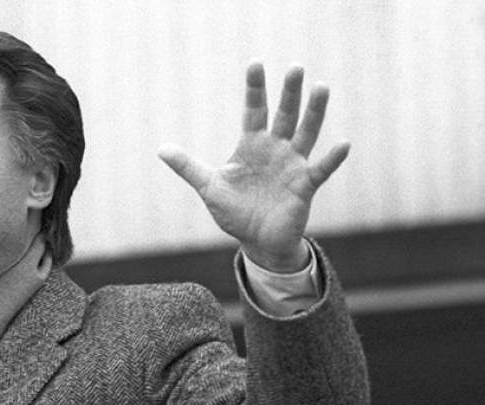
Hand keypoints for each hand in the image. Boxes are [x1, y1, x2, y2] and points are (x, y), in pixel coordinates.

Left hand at [158, 62, 349, 271]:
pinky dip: (332, 158)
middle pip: (284, 115)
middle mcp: (276, 149)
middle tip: (295, 67)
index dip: (254, 89)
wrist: (256, 241)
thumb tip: (161, 149)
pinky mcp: (305, 186)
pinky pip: (321, 169)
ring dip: (314, 112)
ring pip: (306, 133)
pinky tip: (343, 143)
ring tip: (322, 87)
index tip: (255, 64)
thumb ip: (188, 167)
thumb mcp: (208, 187)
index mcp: (252, 146)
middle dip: (289, 92)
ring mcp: (292, 165)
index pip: (254, 110)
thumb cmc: (234, 212)